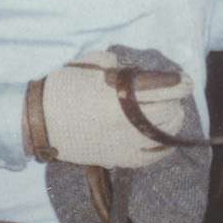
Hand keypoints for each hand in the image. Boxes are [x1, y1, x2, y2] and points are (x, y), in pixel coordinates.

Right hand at [23, 49, 192, 168]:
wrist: (38, 121)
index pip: (165, 91)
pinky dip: (163, 147)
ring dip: (172, 122)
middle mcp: (125, 123)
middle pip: (169, 113)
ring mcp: (123, 145)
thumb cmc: (63, 87)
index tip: (184, 80)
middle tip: (173, 94)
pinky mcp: (118, 159)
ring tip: (169, 113)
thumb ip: (119, 65)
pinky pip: (152, 157)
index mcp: (119, 97)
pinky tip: (165, 138)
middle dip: (175, 101)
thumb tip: (138, 71)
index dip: (179, 84)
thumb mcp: (91, 63)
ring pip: (165, 136)